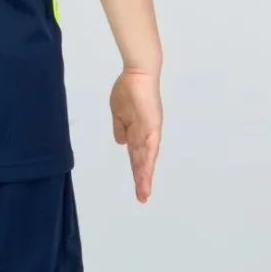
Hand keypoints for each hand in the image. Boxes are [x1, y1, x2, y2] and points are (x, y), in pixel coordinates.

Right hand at [110, 69, 161, 203]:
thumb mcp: (118, 113)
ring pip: (147, 158)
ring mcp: (150, 131)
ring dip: (145, 175)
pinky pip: (149, 145)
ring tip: (143, 192)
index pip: (137, 157)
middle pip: (143, 161)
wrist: (137, 73)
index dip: (137, 172)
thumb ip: (120, 128)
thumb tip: (121, 143)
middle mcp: (147, 135)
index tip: (138, 188)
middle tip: (142, 198)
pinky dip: (148, 160)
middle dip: (142, 180)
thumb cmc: (128, 89)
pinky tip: (146, 172)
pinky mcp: (152, 125)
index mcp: (139, 132)